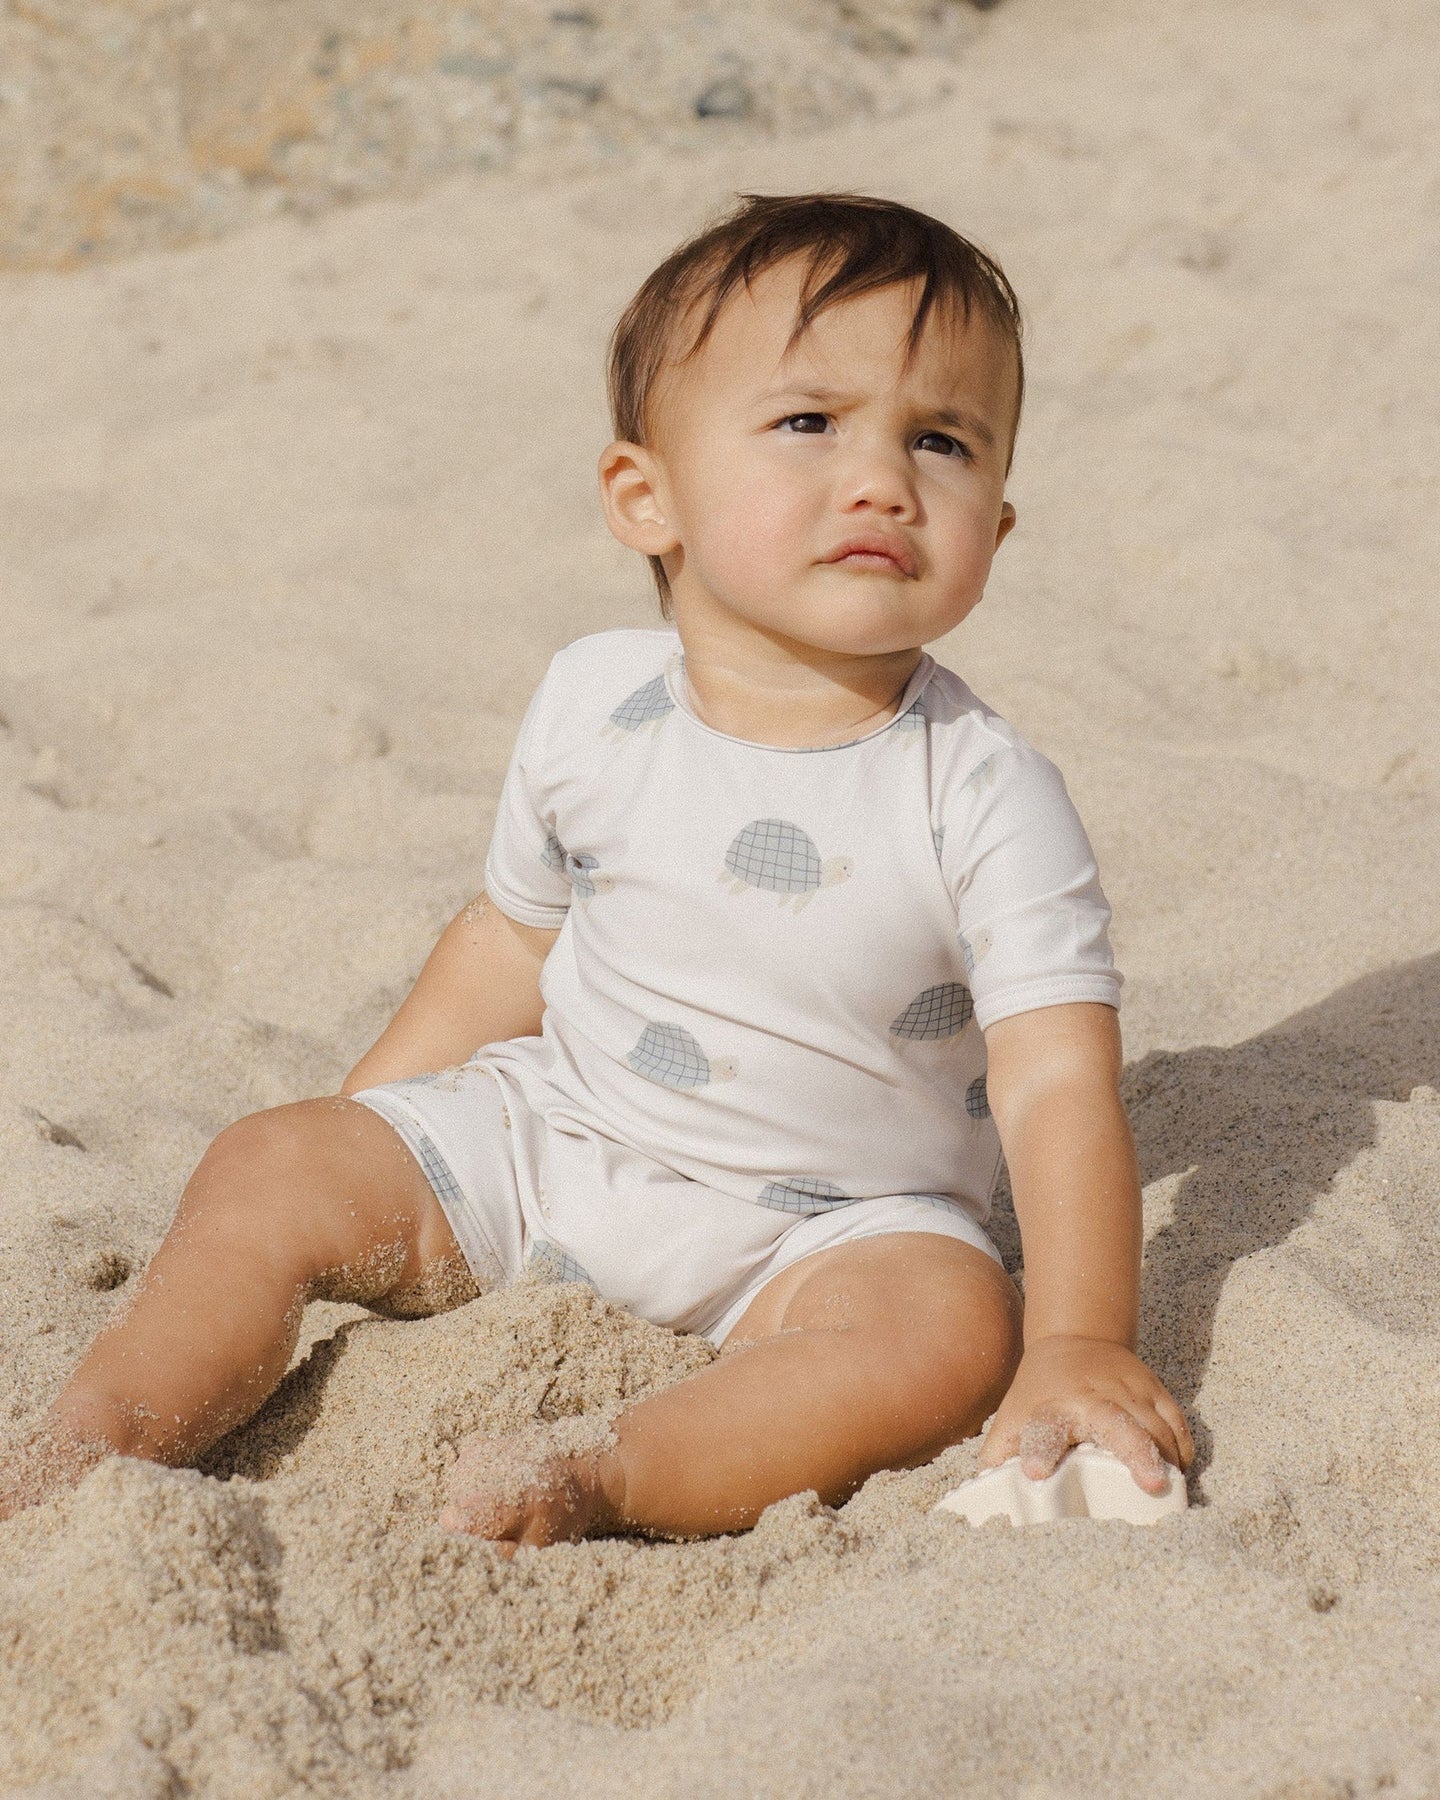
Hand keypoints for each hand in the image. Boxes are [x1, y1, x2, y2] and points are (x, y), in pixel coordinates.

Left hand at [978, 1335, 1192, 1495]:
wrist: (1073, 1337)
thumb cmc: (1039, 1392)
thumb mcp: (1013, 1417)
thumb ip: (1000, 1458)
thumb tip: (984, 1503)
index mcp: (1051, 1408)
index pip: (1042, 1429)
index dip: (1038, 1450)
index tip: (1033, 1472)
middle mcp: (1090, 1396)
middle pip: (1117, 1424)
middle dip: (1136, 1452)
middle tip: (1151, 1484)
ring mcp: (1126, 1388)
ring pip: (1155, 1424)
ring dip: (1166, 1457)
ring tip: (1172, 1490)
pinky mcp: (1152, 1386)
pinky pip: (1176, 1419)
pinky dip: (1182, 1446)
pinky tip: (1181, 1469)